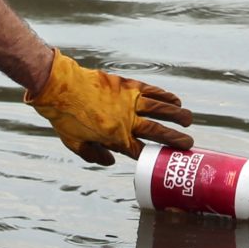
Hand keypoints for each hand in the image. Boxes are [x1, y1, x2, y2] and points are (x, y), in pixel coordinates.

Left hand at [23, 50, 195, 165]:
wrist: (59, 88)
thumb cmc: (65, 118)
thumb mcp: (75, 144)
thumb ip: (94, 155)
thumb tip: (111, 162)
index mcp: (115, 138)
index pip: (141, 151)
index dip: (156, 156)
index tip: (167, 159)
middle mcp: (126, 120)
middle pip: (157, 132)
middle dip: (175, 139)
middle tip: (189, 144)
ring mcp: (128, 101)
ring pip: (160, 109)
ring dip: (177, 115)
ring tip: (189, 120)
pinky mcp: (127, 85)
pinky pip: (151, 91)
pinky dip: (165, 95)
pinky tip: (176, 100)